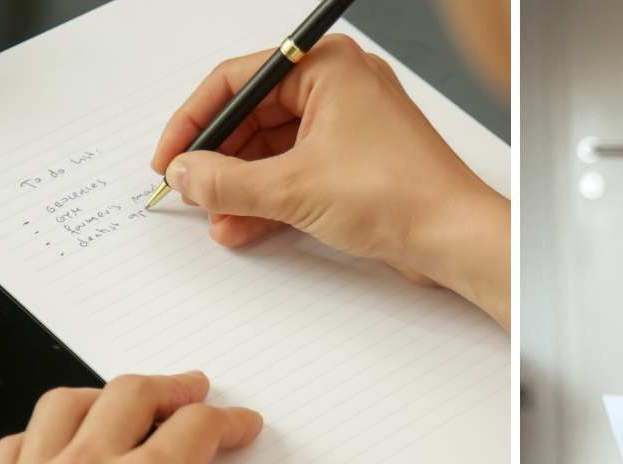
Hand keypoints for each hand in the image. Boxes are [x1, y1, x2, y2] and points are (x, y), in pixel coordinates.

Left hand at [0, 371, 264, 463]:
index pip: (197, 427)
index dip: (229, 420)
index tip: (240, 427)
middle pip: (134, 394)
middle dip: (173, 388)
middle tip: (192, 394)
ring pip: (68, 403)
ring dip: (106, 395)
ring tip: (125, 405)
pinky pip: (14, 442)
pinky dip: (42, 431)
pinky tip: (56, 445)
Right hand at [151, 35, 509, 329]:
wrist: (454, 237)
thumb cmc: (400, 193)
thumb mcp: (294, 188)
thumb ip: (228, 181)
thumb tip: (186, 174)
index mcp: (327, 67)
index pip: (238, 81)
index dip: (195, 121)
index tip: (169, 155)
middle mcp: (339, 87)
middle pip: (254, 117)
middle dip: (221, 161)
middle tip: (190, 191)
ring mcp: (349, 125)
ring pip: (274, 150)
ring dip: (242, 187)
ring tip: (216, 218)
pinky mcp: (356, 162)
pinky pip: (298, 171)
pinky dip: (271, 198)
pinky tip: (243, 226)